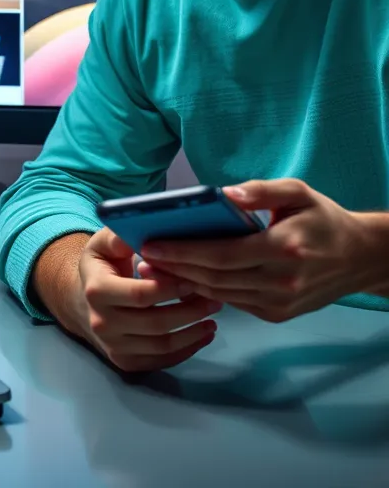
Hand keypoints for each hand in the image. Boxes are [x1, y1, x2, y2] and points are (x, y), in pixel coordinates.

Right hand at [72, 227, 220, 372]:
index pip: (140, 295)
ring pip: (163, 345)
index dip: (171, 288)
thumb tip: (141, 226)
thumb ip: (120, 235)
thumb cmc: (102, 265)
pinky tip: (203, 334)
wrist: (83, 301)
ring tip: (213, 315)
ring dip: (194, 332)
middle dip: (190, 311)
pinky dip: (188, 349)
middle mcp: (101, 322)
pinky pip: (162, 361)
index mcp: (97, 290)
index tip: (193, 277)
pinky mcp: (125, 363)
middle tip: (214, 298)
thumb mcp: (104, 243)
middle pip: (156, 323)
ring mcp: (113, 346)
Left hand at [138, 179, 379, 322]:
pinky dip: (206, 292)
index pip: (221, 254)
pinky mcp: (278, 314)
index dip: (182, 251)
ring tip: (153, 268)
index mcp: (284, 248)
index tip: (150, 243)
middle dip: (173, 268)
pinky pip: (233, 303)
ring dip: (184, 283)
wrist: (362, 257)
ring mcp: (280, 302)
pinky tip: (184, 278)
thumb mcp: (297, 192)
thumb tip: (224, 194)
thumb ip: (260, 191)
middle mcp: (281, 281)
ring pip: (220, 295)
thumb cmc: (323, 218)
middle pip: (214, 278)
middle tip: (141, 257)